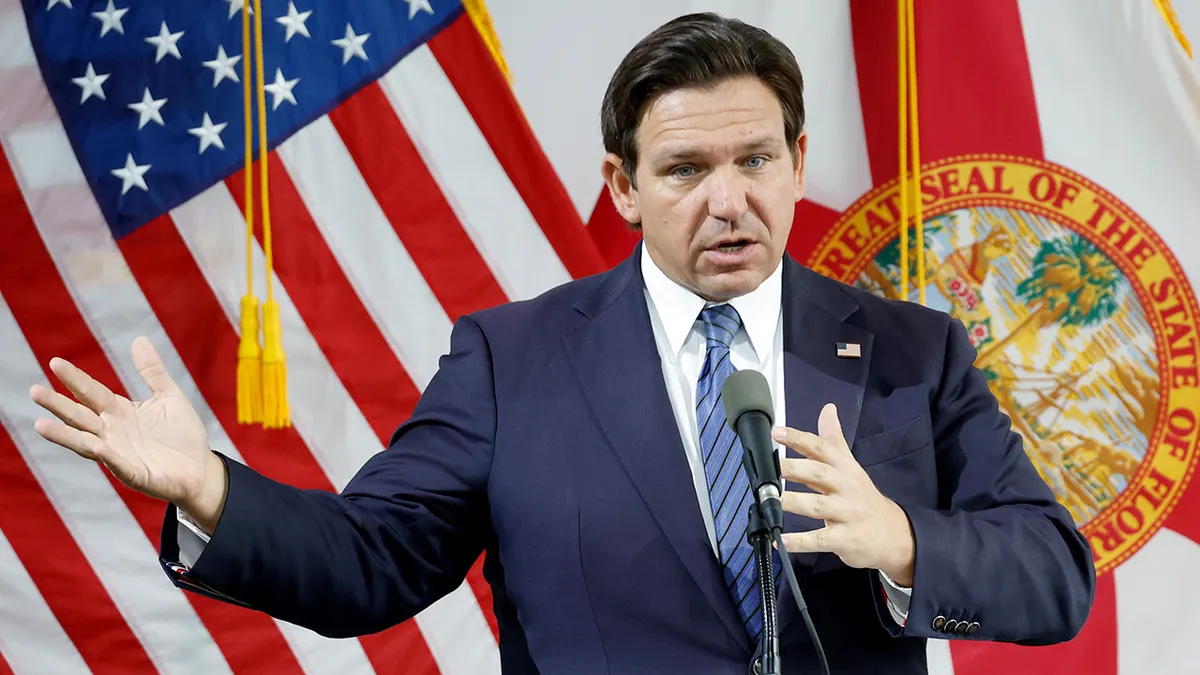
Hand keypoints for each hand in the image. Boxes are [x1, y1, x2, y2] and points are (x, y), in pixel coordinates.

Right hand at [28, 337, 227, 531]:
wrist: (200, 467)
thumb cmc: (181, 433)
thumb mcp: (169, 396)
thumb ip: (152, 372)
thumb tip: (139, 339)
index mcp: (119, 412)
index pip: (92, 392)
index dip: (75, 379)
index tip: (55, 362)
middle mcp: (112, 432)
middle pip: (80, 417)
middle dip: (58, 405)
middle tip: (34, 390)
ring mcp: (120, 455)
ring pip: (87, 443)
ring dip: (65, 435)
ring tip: (41, 424)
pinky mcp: (135, 475)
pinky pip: (119, 465)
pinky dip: (108, 456)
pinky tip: (97, 446)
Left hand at [773, 403, 915, 586]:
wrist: (895, 534)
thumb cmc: (863, 497)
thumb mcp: (850, 467)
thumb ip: (833, 440)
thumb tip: (827, 408)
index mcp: (844, 468)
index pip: (822, 448)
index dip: (799, 439)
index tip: (776, 432)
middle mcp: (846, 487)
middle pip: (819, 474)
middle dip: (793, 468)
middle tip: (769, 467)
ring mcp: (847, 514)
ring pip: (818, 506)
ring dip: (793, 502)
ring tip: (769, 500)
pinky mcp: (845, 539)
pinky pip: (820, 539)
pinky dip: (800, 541)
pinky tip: (780, 540)